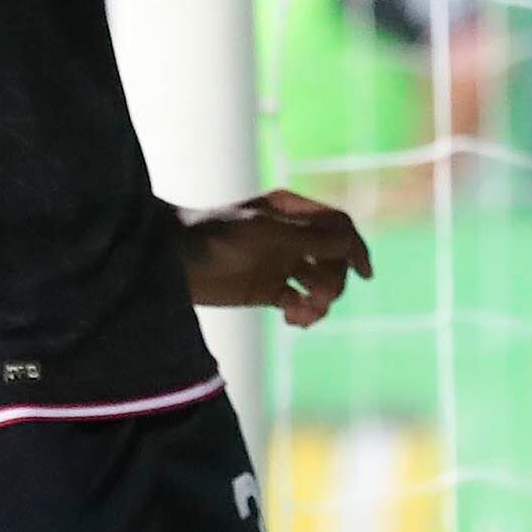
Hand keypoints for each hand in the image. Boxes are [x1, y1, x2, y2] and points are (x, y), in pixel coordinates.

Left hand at [179, 188, 373, 326]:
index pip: (338, 226)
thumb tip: (352, 244)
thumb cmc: (213, 236)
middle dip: (334, 280)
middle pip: (334, 259)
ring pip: (321, 283)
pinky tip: (294, 320)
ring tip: (303, 315)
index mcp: (291, 211)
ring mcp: (279, 264)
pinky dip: (305, 313)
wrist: (166, 261)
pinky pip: (301, 303)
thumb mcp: (264, 232)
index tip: (364, 273)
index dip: (355, 248)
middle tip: (318, 298)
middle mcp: (290, 236)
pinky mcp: (267, 290)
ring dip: (321, 301)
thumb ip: (308, 237)